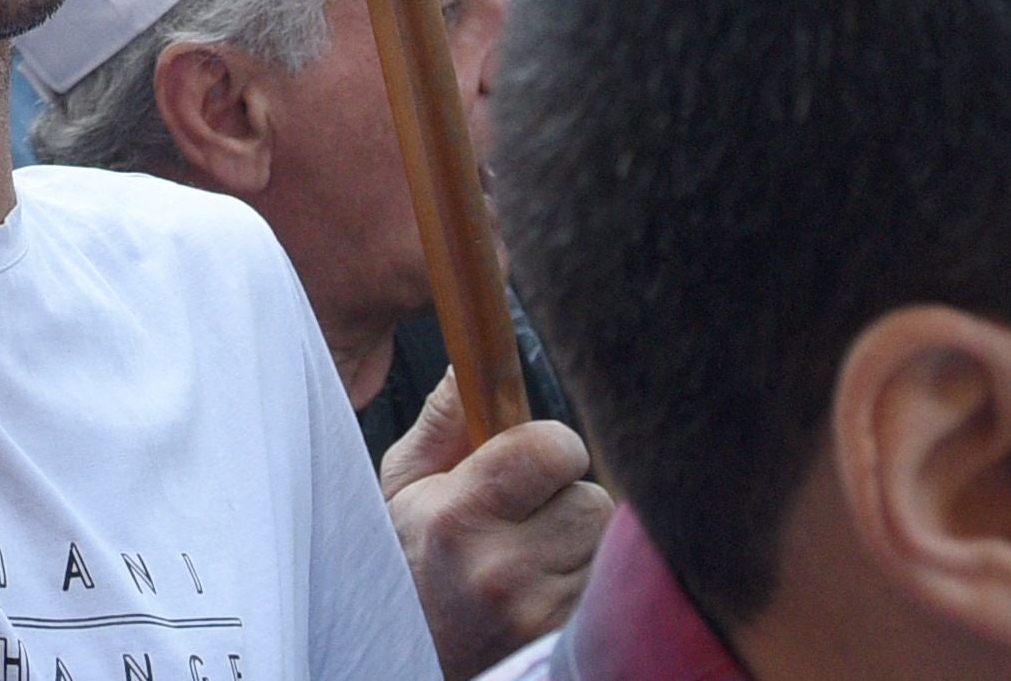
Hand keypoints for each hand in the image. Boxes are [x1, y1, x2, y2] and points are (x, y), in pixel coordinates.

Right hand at [381, 367, 611, 677]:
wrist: (413, 651)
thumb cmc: (410, 564)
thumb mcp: (404, 489)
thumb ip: (444, 421)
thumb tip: (472, 359)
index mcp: (457, 518)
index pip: (553, 447)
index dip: (548, 449)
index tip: (527, 467)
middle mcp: (501, 570)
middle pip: (590, 498)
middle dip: (567, 500)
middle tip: (528, 521)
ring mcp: (540, 614)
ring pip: (604, 544)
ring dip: (580, 543)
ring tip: (535, 559)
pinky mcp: (565, 640)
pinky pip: (606, 586)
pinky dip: (586, 581)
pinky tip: (547, 590)